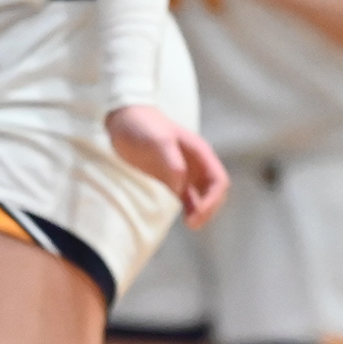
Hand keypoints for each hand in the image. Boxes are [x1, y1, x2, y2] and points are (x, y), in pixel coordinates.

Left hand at [106, 106, 229, 225]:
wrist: (124, 119)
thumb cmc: (142, 125)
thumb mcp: (158, 141)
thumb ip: (172, 162)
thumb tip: (180, 187)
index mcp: (199, 152)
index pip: (218, 180)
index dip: (212, 199)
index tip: (198, 213)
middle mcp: (197, 163)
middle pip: (215, 191)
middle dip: (209, 208)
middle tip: (193, 224)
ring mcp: (186, 171)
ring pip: (204, 196)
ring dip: (202, 211)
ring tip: (191, 225)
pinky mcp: (172, 178)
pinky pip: (189, 197)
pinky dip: (191, 209)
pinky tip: (185, 219)